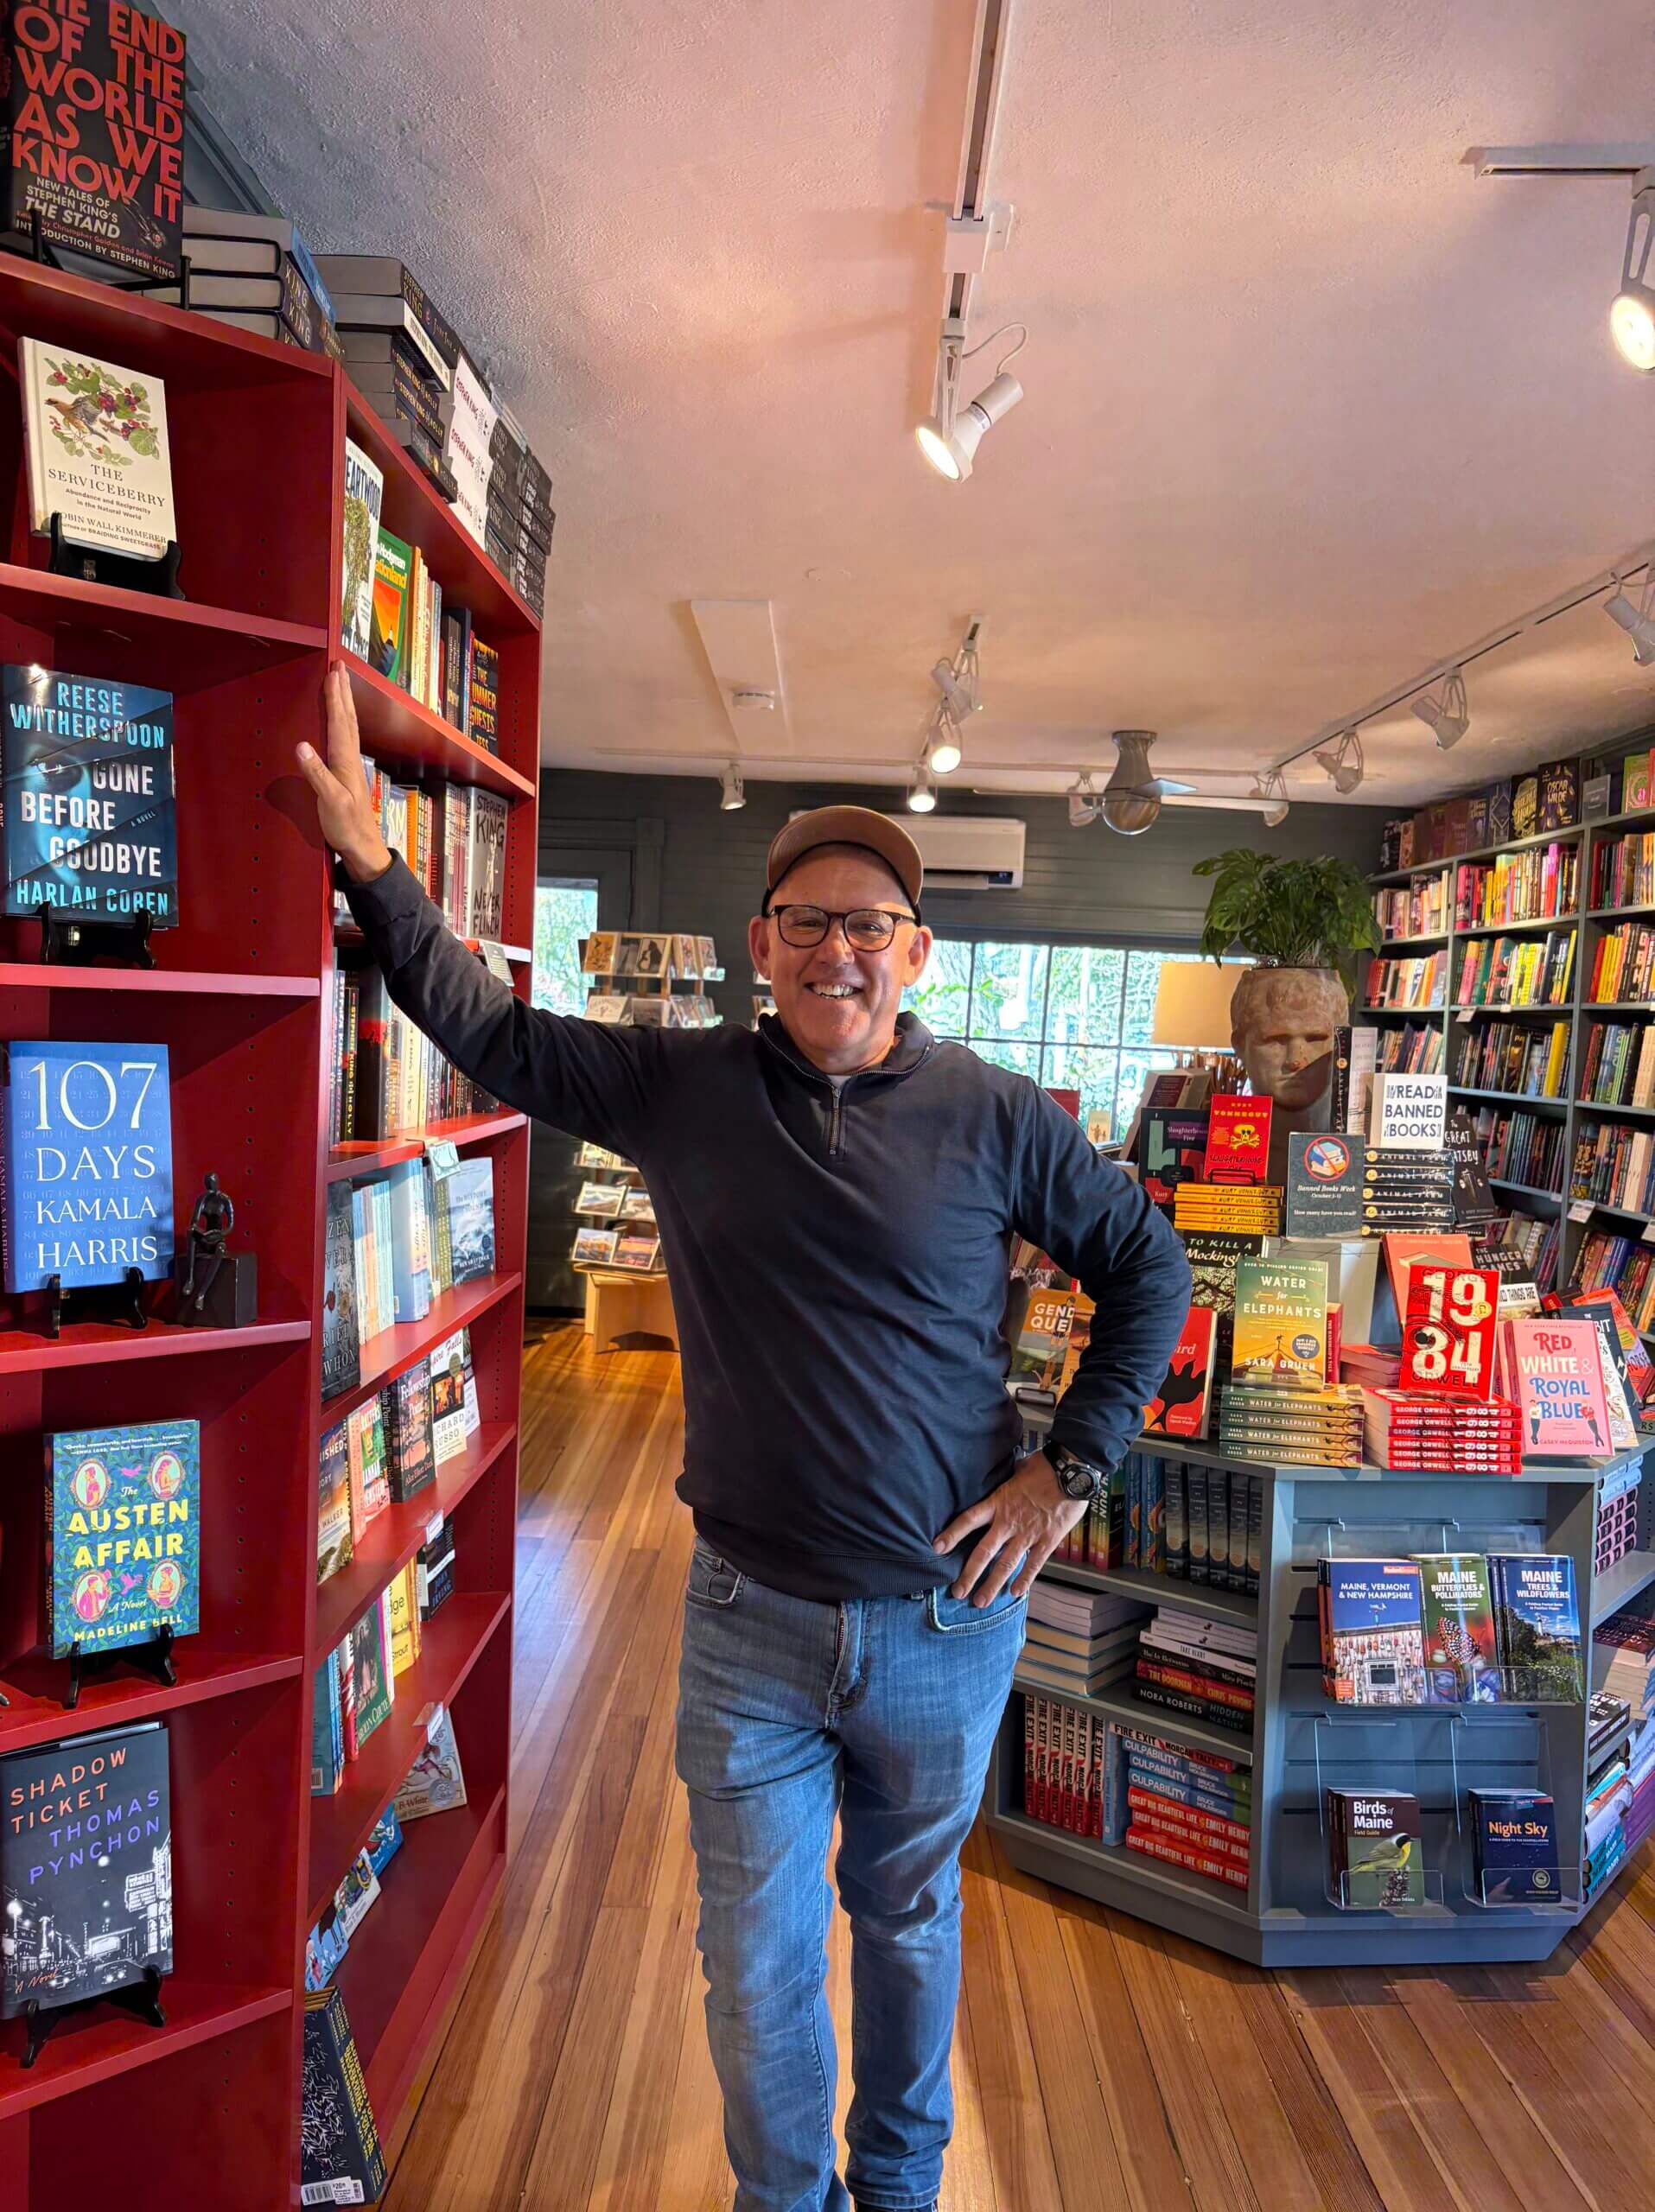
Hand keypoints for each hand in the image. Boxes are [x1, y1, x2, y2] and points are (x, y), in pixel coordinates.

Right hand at [295, 667, 393, 882]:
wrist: (362, 845)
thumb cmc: (346, 825)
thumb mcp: (329, 802)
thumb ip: (316, 774)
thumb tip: (302, 746)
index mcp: (345, 761)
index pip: (340, 722)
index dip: (335, 697)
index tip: (333, 674)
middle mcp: (351, 758)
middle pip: (347, 717)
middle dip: (343, 691)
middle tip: (339, 667)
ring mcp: (351, 765)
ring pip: (349, 725)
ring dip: (344, 702)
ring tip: (340, 683)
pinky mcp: (348, 772)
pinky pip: (345, 737)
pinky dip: (343, 721)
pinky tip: (340, 720)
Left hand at [933, 1452, 1087, 1605]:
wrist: (1073, 1472)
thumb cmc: (1045, 1466)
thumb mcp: (1018, 1469)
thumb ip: (1008, 1481)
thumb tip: (1006, 1475)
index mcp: (999, 1502)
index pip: (968, 1520)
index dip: (952, 1534)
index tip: (937, 1548)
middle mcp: (1009, 1522)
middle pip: (984, 1552)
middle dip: (969, 1574)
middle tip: (958, 1592)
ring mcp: (1028, 1534)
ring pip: (1006, 1564)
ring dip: (992, 1585)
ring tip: (980, 1602)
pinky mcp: (1048, 1541)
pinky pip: (1034, 1564)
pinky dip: (1025, 1579)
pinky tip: (1015, 1593)